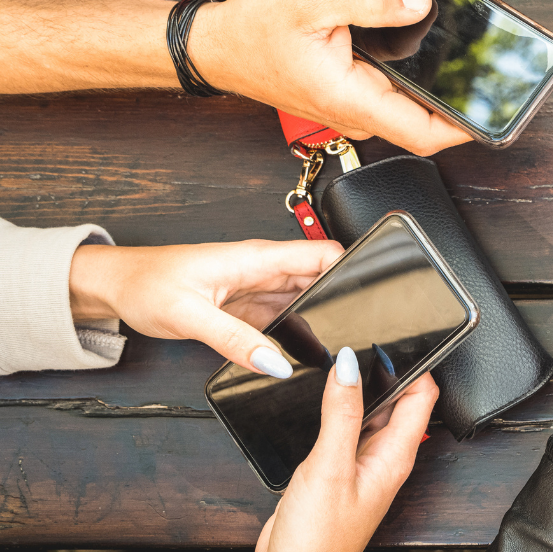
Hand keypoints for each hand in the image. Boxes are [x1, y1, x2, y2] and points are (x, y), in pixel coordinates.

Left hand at [68, 238, 342, 376]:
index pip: (324, 253)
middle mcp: (265, 270)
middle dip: (343, 301)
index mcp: (258, 258)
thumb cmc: (145, 284)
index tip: (374, 294)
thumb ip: (235, 340)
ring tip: (331, 347)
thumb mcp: (189, 315)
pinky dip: (297, 332)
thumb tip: (277, 362)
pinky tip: (301, 352)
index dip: (355, 269)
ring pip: (307, 300)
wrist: (116, 287)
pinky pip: (286, 317)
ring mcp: (259, 289)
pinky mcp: (250, 307)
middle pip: (323, 279)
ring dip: (320, 319)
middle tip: (354, 334)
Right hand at [189, 0, 475, 155]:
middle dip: (458, 58)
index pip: (424, 131)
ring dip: (436, 37)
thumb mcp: (311, 0)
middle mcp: (359, 107)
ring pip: (413, 78)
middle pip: (428, 98)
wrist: (215, 43)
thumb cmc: (251, 31)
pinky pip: (394, 65)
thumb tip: (419, 1)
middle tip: (475, 14)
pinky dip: (409, 31)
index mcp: (351, 99)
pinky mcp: (354, 80)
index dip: (467, 122)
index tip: (496, 102)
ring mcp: (357, 96)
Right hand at [257, 350, 436, 551]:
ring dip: (360, 390)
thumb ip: (342, 414)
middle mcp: (384, 458)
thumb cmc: (319, 537)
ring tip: (339, 365)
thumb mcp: (330, 466)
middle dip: (384, 371)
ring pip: (370, 414)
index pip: (422, 396)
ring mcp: (362, 465)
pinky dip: (339, 412)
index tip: (397, 336)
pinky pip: (347, 431)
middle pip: (398, 401)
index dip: (415, 363)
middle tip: (362, 342)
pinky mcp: (338, 471)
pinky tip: (321, 402)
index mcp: (396, 455)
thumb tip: (350, 365)